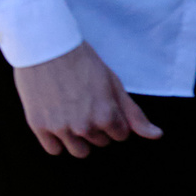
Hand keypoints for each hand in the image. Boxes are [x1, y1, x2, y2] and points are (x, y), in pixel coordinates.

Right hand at [14, 42, 162, 156]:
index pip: (121, 135)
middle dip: (96, 126)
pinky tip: (56, 121)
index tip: (101, 101)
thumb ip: (133, 113)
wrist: (45, 45)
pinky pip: (54, 149)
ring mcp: (60, 128)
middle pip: (100, 142)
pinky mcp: (39, 126)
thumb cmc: (81, 61)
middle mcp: (84, 127)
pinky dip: (56, 140)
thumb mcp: (113, 83)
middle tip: (83, 102)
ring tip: (70, 114)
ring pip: (79, 151)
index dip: (113, 118)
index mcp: (106, 116)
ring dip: (78, 137)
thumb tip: (157, 135)